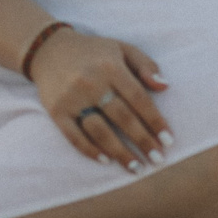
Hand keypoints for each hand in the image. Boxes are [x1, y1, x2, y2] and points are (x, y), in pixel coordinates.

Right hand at [27, 29, 171, 171]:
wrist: (49, 49)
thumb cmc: (94, 52)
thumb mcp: (122, 49)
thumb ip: (146, 65)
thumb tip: (165, 86)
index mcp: (111, 67)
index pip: (139, 98)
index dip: (155, 121)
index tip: (168, 140)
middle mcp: (92, 83)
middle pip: (122, 117)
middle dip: (142, 141)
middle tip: (158, 160)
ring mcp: (72, 98)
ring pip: (100, 130)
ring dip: (120, 152)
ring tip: (136, 168)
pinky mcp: (56, 111)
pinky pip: (74, 136)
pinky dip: (90, 150)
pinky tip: (106, 160)